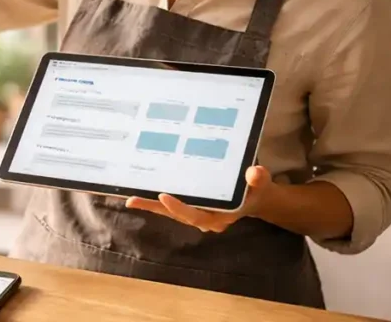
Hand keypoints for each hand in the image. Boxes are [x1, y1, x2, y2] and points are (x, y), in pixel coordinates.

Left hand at [125, 166, 274, 232]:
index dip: (179, 208)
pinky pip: (169, 206)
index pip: (196, 215)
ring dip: (149, 205)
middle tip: (133, 199)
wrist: (254, 195)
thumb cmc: (256, 189)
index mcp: (220, 217)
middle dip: (154, 207)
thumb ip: (258, 179)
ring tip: (128, 198)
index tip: (164, 196)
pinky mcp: (190, 207)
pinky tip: (135, 194)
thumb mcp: (261, 184)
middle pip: (176, 215)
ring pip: (169, 211)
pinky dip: (154, 200)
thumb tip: (255, 172)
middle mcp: (204, 218)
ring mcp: (195, 214)